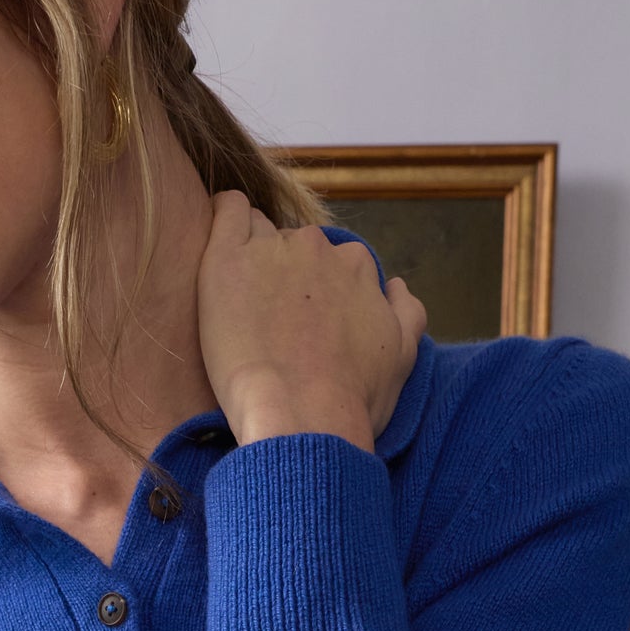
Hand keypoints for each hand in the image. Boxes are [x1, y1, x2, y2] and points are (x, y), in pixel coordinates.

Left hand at [197, 193, 425, 452]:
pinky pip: (226, 211)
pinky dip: (224, 217)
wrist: (302, 419)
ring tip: (240, 300)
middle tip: (267, 323)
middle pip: (295, 249)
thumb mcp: (402, 357)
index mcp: (356, 266)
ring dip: (252, 255)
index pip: (333, 264)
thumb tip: (395, 285)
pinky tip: (222, 245)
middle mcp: (318, 247)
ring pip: (259, 232)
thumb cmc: (352, 400)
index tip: (300, 324)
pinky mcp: (228, 259)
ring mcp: (272, 249)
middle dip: (284, 276)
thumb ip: (408, 312)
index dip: (317, 293)